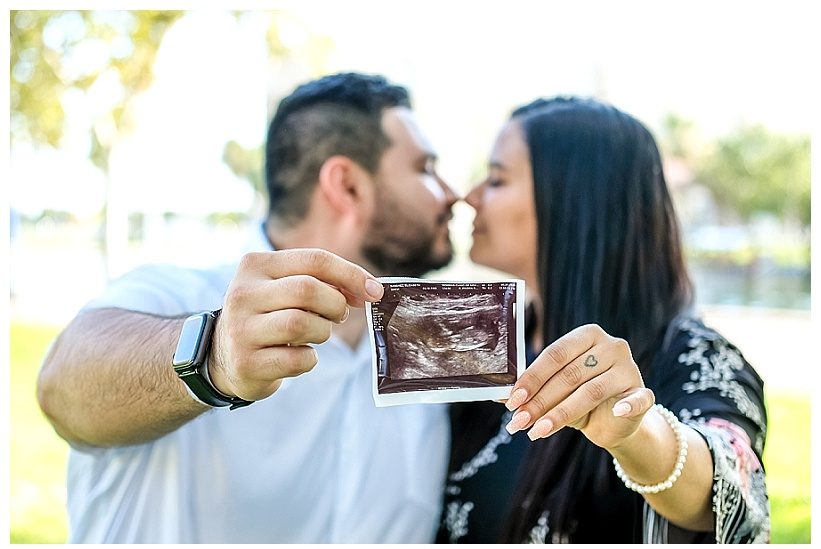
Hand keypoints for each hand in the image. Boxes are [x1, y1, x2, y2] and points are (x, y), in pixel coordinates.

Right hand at [207, 249, 383, 400]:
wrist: (222, 356)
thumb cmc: (268, 316)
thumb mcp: (283, 287)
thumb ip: (321, 281)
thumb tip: (369, 289)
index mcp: (256, 265)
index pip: (314, 259)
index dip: (351, 275)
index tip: (375, 292)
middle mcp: (242, 293)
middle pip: (308, 290)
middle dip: (335, 306)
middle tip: (337, 316)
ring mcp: (241, 329)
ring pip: (303, 324)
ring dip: (322, 333)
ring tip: (314, 335)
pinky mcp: (246, 363)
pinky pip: (298, 359)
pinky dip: (309, 359)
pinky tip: (298, 356)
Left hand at [503, 324, 654, 449]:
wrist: (613, 422)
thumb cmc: (578, 398)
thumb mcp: (554, 391)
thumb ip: (532, 389)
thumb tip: (499, 396)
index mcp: (587, 336)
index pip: (555, 354)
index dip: (532, 378)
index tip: (512, 400)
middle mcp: (611, 346)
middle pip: (570, 374)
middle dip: (540, 401)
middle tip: (519, 421)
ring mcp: (630, 369)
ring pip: (591, 391)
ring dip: (561, 414)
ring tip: (537, 431)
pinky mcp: (644, 392)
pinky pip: (637, 399)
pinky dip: (627, 406)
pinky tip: (614, 414)